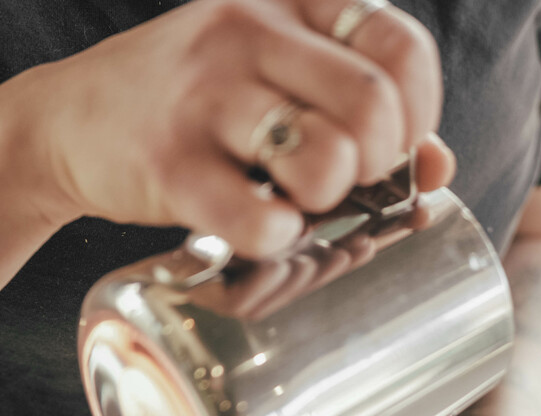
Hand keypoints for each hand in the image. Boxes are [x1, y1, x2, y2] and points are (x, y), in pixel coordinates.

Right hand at [11, 0, 453, 256]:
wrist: (72, 122)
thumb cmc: (197, 107)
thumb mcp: (279, 80)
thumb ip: (360, 110)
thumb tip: (438, 165)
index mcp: (289, 2)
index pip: (401, 50)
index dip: (417, 115)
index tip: (392, 150)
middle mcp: (248, 32)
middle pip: (372, 109)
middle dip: (377, 166)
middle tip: (345, 184)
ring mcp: (206, 95)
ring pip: (324, 158)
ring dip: (328, 200)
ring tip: (297, 200)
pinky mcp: (170, 162)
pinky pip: (259, 217)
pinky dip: (278, 237)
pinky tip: (265, 228)